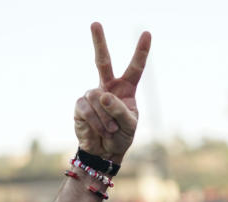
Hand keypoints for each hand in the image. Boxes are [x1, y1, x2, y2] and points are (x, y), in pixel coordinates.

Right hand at [74, 23, 150, 162]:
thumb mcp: (130, 125)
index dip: (141, 52)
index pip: (135, 68)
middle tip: (95, 23)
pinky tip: (100, 131)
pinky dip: (97, 122)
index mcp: (126, 89)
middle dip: (99, 42)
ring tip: (111, 130)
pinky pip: (88, 109)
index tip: (147, 33)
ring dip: (106, 117)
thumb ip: (120, 110)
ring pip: (98, 97)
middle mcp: (108, 87)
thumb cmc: (121, 136)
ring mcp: (92, 95)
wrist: (104, 152)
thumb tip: (104, 95)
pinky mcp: (80, 105)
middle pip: (102, 61)